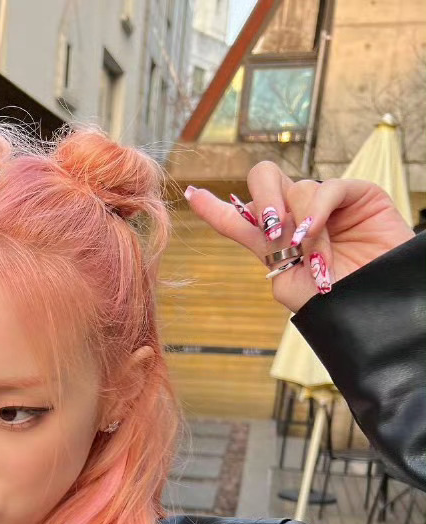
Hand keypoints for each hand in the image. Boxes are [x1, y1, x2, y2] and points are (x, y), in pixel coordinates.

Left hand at [184, 162, 415, 312]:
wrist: (372, 306)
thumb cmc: (331, 302)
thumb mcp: (286, 282)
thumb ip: (267, 250)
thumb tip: (265, 221)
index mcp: (273, 240)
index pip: (237, 218)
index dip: (214, 207)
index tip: (190, 195)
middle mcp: (295, 215)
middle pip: (264, 178)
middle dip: (263, 199)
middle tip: (270, 228)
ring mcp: (324, 202)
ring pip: (297, 189)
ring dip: (301, 226)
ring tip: (312, 255)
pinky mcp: (356, 194)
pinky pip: (327, 187)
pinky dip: (317, 210)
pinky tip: (315, 233)